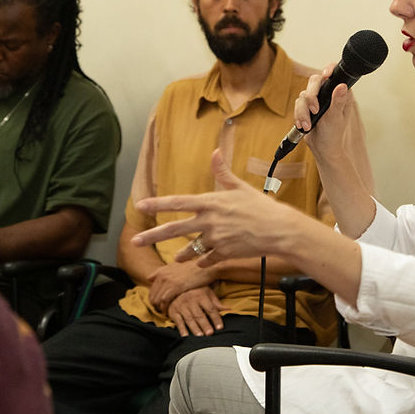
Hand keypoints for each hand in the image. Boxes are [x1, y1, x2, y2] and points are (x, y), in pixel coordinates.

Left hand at [132, 150, 298, 265]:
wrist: (279, 230)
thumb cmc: (261, 206)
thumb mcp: (240, 187)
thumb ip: (223, 172)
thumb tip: (215, 151)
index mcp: (211, 202)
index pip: (178, 202)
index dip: (158, 204)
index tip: (141, 205)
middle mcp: (209, 221)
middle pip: (175, 229)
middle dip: (153, 236)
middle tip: (135, 241)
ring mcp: (216, 239)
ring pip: (191, 248)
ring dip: (183, 253)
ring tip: (176, 257)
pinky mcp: (224, 253)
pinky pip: (208, 259)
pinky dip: (204, 261)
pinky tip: (202, 262)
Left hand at [148, 261, 214, 311]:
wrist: (206, 268)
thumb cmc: (193, 269)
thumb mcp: (175, 266)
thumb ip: (161, 272)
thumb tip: (149, 278)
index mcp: (162, 271)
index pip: (151, 289)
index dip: (153, 299)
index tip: (158, 305)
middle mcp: (163, 275)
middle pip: (152, 295)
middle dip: (155, 305)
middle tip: (160, 311)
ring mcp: (168, 281)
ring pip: (157, 299)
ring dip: (159, 308)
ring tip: (164, 312)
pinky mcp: (175, 287)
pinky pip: (164, 300)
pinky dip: (165, 307)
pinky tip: (168, 311)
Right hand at [167, 287, 227, 336]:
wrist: (174, 287)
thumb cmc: (194, 291)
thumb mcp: (206, 292)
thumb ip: (216, 302)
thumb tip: (228, 309)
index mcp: (201, 296)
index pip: (210, 309)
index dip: (216, 318)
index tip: (220, 327)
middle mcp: (191, 301)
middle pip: (199, 315)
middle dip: (205, 325)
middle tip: (210, 333)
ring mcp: (181, 306)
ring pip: (189, 319)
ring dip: (195, 328)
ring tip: (200, 336)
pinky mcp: (173, 312)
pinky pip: (178, 321)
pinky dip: (182, 329)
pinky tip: (186, 336)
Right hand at [294, 63, 351, 157]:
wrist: (323, 148)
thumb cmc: (334, 134)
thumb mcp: (337, 118)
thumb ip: (338, 101)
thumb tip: (342, 86)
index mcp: (339, 93)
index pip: (334, 74)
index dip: (328, 70)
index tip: (326, 74)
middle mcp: (327, 93)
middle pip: (314, 81)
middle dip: (311, 97)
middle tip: (314, 110)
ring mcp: (316, 99)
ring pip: (303, 95)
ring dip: (303, 112)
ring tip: (308, 126)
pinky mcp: (306, 106)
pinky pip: (297, 104)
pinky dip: (299, 116)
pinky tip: (304, 126)